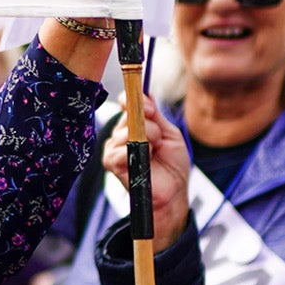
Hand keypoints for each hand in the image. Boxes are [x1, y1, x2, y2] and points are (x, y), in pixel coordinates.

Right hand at [101, 93, 192, 251]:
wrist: (173, 191)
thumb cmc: (172, 164)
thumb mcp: (169, 133)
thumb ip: (155, 115)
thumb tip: (145, 93)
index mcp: (133, 124)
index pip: (127, 101)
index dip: (137, 100)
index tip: (151, 109)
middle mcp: (120, 133)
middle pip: (128, 113)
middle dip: (149, 123)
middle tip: (159, 140)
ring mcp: (113, 147)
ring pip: (126, 130)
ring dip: (147, 139)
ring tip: (154, 152)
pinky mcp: (110, 162)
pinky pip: (119, 149)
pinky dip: (136, 152)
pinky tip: (144, 162)